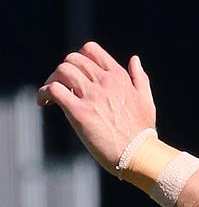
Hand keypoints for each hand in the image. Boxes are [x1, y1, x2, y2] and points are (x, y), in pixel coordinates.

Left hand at [37, 43, 155, 171]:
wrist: (139, 155)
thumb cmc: (143, 133)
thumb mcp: (146, 101)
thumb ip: (140, 79)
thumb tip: (134, 59)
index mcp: (118, 77)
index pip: (91, 50)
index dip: (79, 58)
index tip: (76, 73)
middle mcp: (104, 82)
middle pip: (72, 59)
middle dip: (63, 70)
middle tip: (62, 86)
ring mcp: (91, 96)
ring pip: (62, 71)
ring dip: (52, 80)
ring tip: (51, 96)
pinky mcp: (80, 111)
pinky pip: (54, 90)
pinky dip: (44, 93)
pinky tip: (44, 102)